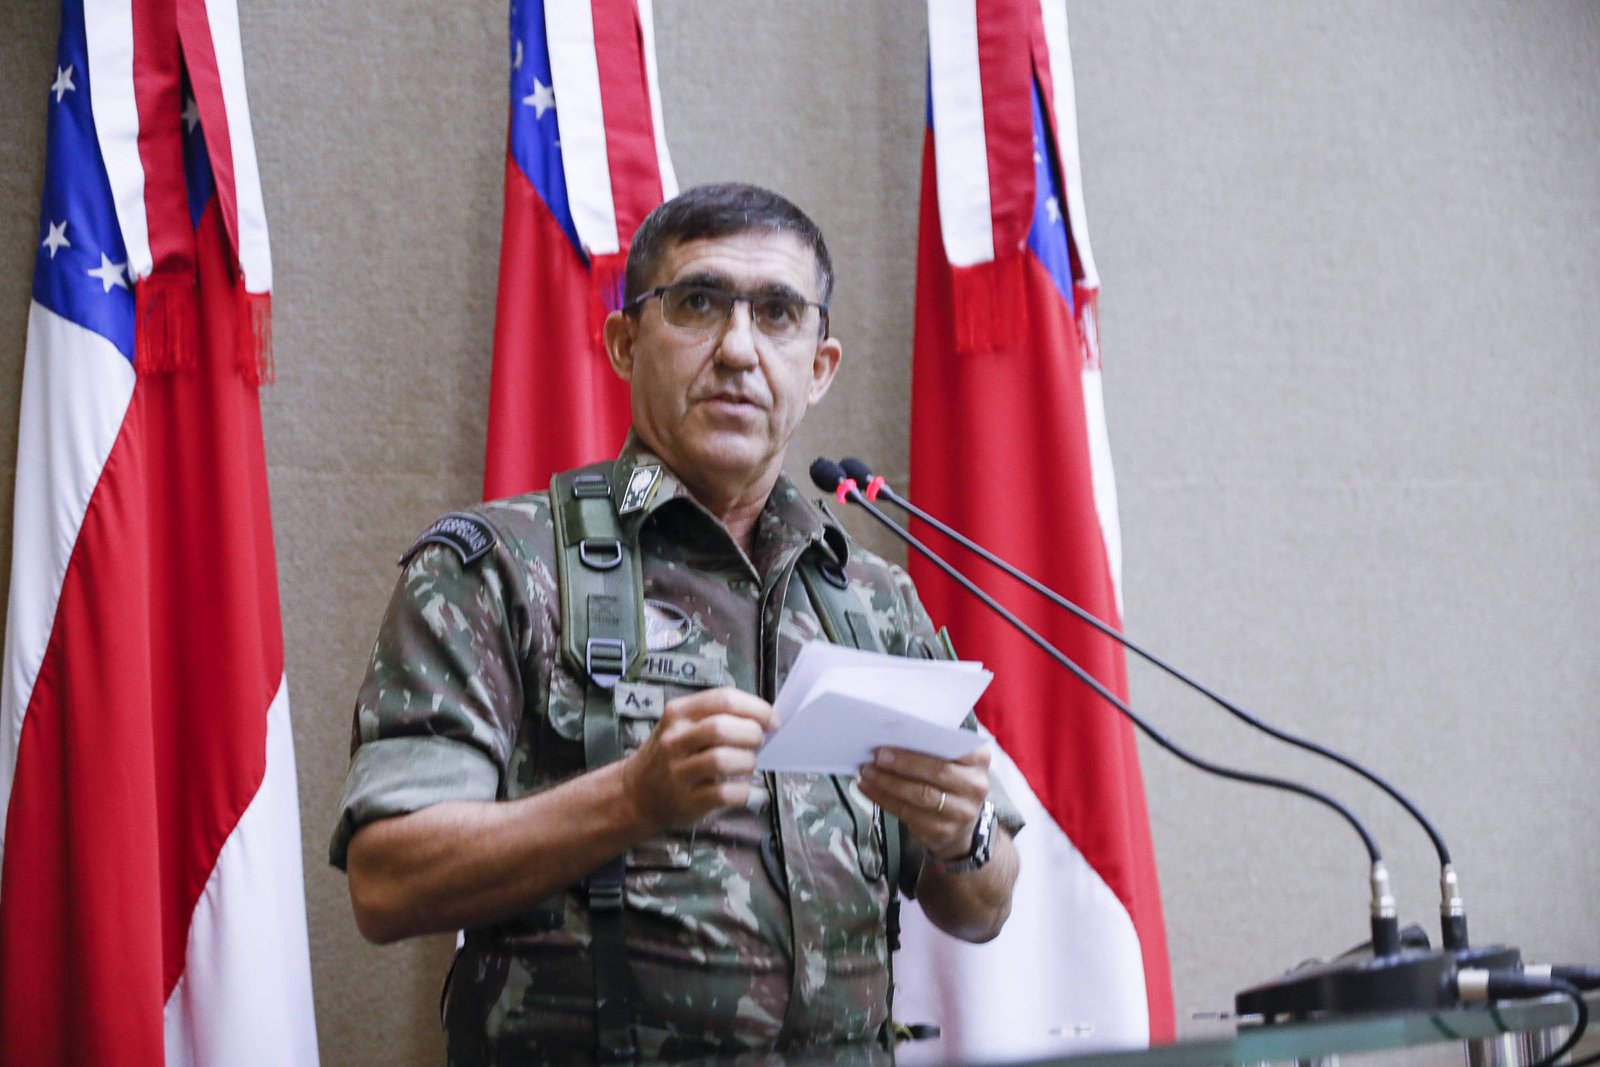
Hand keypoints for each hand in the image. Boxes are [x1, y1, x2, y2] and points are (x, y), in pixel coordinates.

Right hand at [622, 687, 773, 830]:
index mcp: (678, 713)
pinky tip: (743, 789)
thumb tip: (764, 720)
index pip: (723, 699)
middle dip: (752, 734)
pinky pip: (724, 794)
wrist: (636, 793)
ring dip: (747, 762)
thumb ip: (717, 717)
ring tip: (749, 764)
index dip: (755, 708)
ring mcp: (678, 772)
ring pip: (722, 760)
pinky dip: (743, 791)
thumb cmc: (671, 755)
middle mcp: (675, 740)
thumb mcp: (682, 725)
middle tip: (759, 742)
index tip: (771, 720)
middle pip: (722, 728)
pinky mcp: (686, 801)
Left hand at [856, 744, 990, 860]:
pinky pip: (909, 814)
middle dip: (901, 764)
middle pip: (936, 772)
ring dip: (888, 783)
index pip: (951, 748)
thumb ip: (931, 746)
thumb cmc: (947, 780)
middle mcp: (976, 786)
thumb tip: (891, 734)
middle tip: (874, 757)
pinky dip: (884, 799)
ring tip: (866, 772)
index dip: (918, 748)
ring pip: (920, 795)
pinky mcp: (943, 831)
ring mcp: (962, 812)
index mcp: (978, 759)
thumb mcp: (950, 760)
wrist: (960, 825)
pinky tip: (868, 788)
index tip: (887, 743)